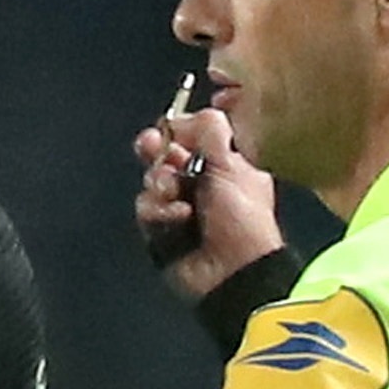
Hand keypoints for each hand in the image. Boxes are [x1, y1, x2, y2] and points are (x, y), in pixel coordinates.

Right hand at [134, 100, 286, 302]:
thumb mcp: (232, 163)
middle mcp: (200, 181)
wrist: (232, 271)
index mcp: (223, 162)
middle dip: (158, 153)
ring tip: (176, 197)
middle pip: (163, 155)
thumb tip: (182, 117)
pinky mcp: (162, 230)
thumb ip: (208, 130)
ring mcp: (179, 206)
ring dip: (160, 186)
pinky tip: (177, 221)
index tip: (168, 130)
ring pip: (151, 181)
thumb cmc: (242, 216)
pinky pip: (146, 209)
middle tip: (154, 151)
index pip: (189, 135)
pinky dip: (159, 213)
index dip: (175, 130)